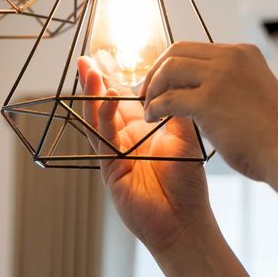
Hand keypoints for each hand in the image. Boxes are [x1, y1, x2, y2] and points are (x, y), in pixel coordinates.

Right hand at [78, 56, 215, 254]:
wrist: (185, 220)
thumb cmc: (188, 184)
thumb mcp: (186, 137)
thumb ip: (176, 109)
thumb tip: (173, 78)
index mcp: (144, 130)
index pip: (127, 98)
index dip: (118, 77)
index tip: (110, 56)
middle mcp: (126, 139)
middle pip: (107, 103)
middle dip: (97, 81)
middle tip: (88, 58)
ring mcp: (115, 153)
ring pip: (99, 118)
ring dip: (94, 95)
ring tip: (91, 71)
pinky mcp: (110, 168)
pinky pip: (103, 139)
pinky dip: (103, 118)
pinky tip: (107, 99)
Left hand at [140, 42, 277, 186]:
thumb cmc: (276, 137)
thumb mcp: (255, 96)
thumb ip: (230, 88)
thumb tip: (202, 95)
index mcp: (243, 54)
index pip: (195, 48)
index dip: (172, 64)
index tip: (161, 81)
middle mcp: (230, 58)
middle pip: (177, 52)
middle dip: (156, 72)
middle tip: (145, 92)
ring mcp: (220, 76)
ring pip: (168, 70)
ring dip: (153, 89)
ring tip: (148, 108)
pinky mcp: (208, 99)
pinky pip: (168, 98)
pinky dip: (155, 107)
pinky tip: (153, 119)